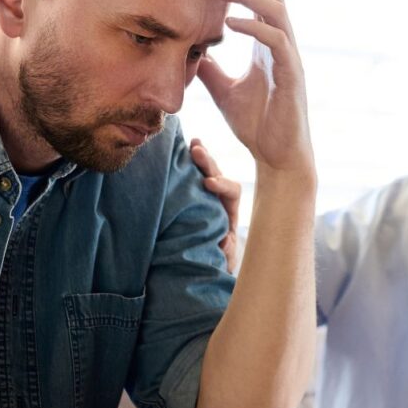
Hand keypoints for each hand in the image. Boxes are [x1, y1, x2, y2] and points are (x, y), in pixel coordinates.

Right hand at [191, 138, 240, 274]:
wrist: (201, 264)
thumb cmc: (215, 260)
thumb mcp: (223, 259)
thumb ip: (226, 252)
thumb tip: (223, 242)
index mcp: (229, 211)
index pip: (231, 191)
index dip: (222, 184)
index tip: (209, 183)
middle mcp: (217, 198)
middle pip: (217, 174)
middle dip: (208, 163)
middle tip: (196, 151)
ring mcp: (202, 194)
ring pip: (203, 170)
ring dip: (198, 156)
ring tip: (191, 143)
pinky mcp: (188, 195)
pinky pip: (188, 176)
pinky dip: (184, 163)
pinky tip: (176, 150)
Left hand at [197, 0, 313, 176]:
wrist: (277, 158)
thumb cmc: (257, 127)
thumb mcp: (224, 91)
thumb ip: (211, 69)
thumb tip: (191, 51)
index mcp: (268, 48)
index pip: (259, 2)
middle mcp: (282, 48)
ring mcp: (289, 60)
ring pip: (277, 11)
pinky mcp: (291, 76)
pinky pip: (276, 41)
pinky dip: (255, 27)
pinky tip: (232, 22)